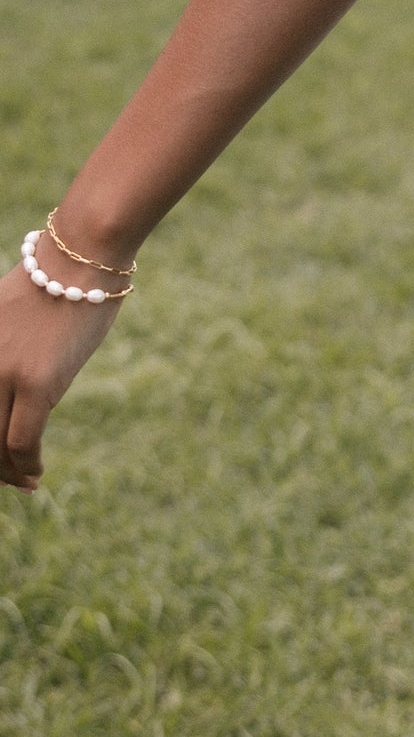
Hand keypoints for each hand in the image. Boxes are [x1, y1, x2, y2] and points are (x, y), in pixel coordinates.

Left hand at [0, 245, 127, 493]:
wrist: (81, 255)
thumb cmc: (56, 280)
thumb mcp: (10, 316)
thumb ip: (3, 351)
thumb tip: (13, 386)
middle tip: (6, 478)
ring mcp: (5, 373)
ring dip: (8, 470)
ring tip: (23, 481)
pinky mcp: (36, 382)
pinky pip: (23, 440)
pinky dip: (26, 465)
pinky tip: (34, 474)